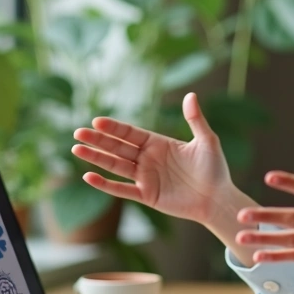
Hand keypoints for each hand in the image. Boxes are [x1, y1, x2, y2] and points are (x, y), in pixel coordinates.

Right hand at [70, 92, 231, 224]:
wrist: (217, 198)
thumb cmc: (214, 169)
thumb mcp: (207, 141)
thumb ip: (195, 119)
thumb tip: (190, 95)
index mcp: (158, 143)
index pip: (130, 133)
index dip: (114, 128)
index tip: (97, 122)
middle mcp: (148, 158)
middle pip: (117, 147)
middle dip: (98, 140)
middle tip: (78, 133)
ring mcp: (145, 177)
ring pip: (115, 166)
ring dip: (96, 158)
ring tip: (76, 150)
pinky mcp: (146, 195)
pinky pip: (122, 190)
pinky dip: (106, 184)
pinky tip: (89, 177)